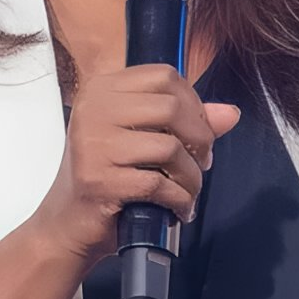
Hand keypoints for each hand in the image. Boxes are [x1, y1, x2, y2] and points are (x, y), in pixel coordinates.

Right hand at [31, 63, 241, 269]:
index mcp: (101, 89)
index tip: (197, 131)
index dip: (194, 103)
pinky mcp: (100, 180)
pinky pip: (159, 184)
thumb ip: (185, 121)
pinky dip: (179, 199)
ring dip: (191, 175)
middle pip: (172, 107)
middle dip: (199, 139)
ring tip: (188, 189)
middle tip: (200, 163)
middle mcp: (93, 110)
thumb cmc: (106, 177)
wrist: (68, 223)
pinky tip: (178, 208)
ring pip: (170, 147)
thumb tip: (230, 113)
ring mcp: (93, 144)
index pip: (164, 76)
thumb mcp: (140, 139)